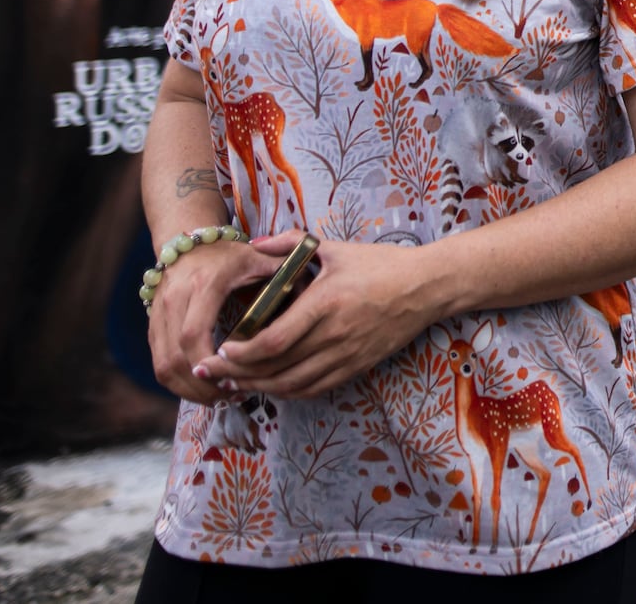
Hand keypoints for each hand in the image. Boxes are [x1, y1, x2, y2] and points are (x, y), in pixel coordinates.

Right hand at [146, 238, 283, 405]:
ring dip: (188, 388)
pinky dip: (179, 382)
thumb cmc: (230, 255)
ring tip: (218, 396)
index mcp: (203, 284)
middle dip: (201, 385)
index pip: (193, 334)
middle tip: (229, 395)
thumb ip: (283, 273)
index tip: (231, 378)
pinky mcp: (152, 325)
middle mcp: (175, 299)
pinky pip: (158, 363)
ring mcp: (158, 314)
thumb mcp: (258, 258)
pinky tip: (203, 387)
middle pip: (175, 357)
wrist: (189, 242)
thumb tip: (312, 295)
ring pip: (163, 366)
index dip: (208, 363)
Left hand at [197, 234, 443, 401]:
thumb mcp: (336, 248)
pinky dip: (286, 392)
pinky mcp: (356, 367)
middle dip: (236, 374)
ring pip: (292, 385)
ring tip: (232, 384)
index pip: (273, 341)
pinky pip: (314, 389)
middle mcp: (334, 335)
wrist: (426, 287)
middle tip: (209, 372)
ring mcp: (346, 355)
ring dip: (257, 388)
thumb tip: (255, 243)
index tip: (219, 350)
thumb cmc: (381, 265)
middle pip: (275, 368)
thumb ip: (292, 243)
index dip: (241, 354)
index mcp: (325, 303)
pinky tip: (270, 386)